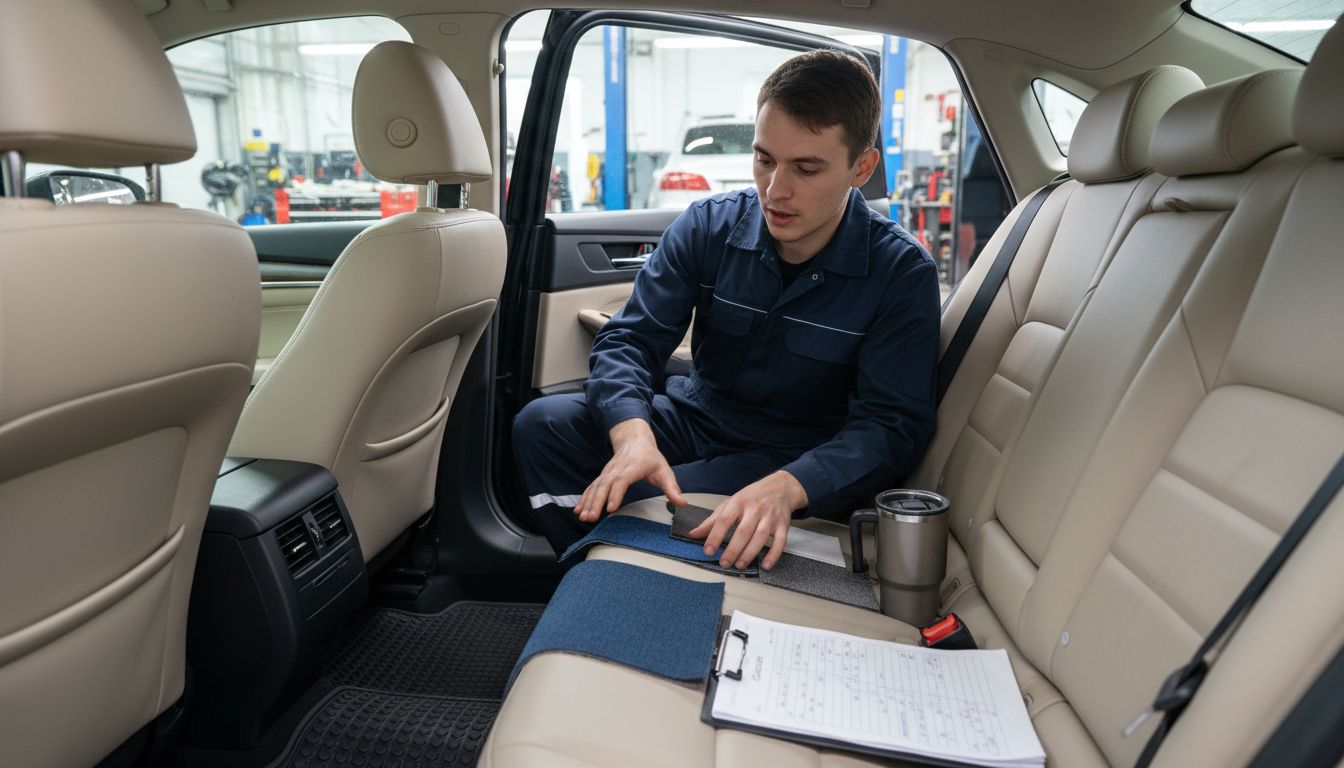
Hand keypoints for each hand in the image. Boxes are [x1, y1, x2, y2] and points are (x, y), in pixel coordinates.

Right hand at [574, 418, 686, 522]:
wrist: (633, 439)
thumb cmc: (650, 456)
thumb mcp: (664, 470)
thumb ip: (672, 488)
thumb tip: (682, 504)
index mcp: (632, 467)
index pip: (621, 481)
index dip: (615, 494)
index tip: (611, 508)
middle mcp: (616, 469)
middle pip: (604, 486)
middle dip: (596, 502)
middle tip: (591, 517)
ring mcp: (607, 472)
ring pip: (595, 487)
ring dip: (587, 502)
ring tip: (583, 517)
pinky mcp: (603, 476)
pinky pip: (591, 487)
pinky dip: (584, 498)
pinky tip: (578, 510)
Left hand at [689, 471, 806, 569]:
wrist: (780, 488)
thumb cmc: (752, 497)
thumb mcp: (730, 504)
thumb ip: (712, 521)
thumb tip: (693, 534)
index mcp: (739, 502)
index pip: (724, 520)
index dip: (714, 536)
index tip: (708, 551)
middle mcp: (755, 509)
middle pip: (743, 531)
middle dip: (733, 549)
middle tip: (724, 563)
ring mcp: (770, 516)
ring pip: (760, 537)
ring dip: (749, 554)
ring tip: (739, 565)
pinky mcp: (783, 525)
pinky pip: (780, 542)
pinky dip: (773, 555)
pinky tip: (765, 566)